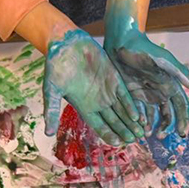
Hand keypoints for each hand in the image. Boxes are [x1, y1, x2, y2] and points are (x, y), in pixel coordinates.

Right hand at [43, 28, 143, 146]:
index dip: (109, 135)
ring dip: (130, 122)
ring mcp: (107, 91)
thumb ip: (51, 110)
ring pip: (122, 111)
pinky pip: (125, 96)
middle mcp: (98, 102)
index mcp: (85, 107)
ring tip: (140, 133)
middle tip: (134, 141)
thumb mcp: (51, 89)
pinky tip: (137, 116)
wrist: (65, 43)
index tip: (118, 144)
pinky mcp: (114, 79)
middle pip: (114, 121)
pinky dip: (130, 106)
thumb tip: (48, 134)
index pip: (100, 126)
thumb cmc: (56, 66)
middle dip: (124, 131)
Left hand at [104, 0, 188, 137]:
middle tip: (162, 136)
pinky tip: (137, 127)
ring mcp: (147, 95)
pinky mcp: (133, 95)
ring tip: (147, 134)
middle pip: (169, 115)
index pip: (181, 107)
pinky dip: (139, 121)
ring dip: (152, 126)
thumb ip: (179, 72)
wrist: (122, 42)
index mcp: (171, 86)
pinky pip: (138, 111)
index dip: (183, 120)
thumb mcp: (163, 60)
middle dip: (167, 127)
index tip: (182, 133)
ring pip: (153, 116)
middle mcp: (161, 92)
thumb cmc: (144, 49)